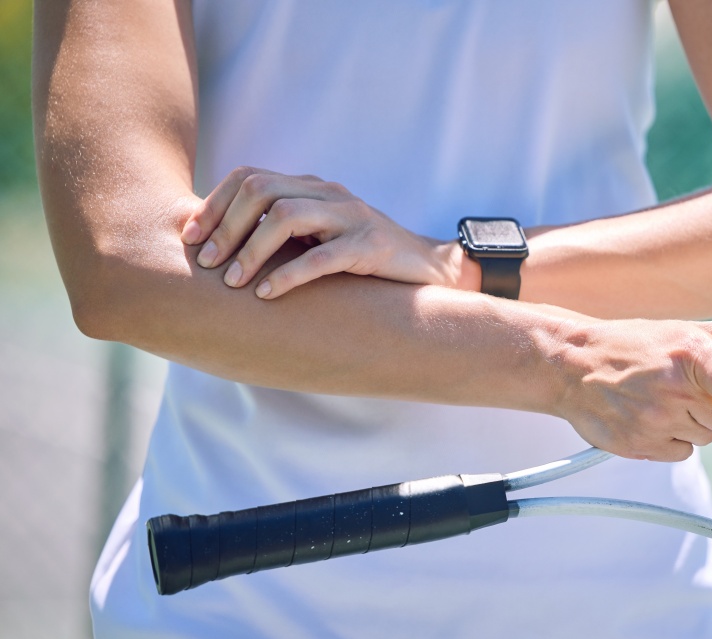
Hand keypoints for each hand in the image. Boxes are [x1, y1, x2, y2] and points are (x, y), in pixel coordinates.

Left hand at [182, 167, 465, 297]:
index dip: (214, 204)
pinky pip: (323, 257)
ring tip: (232, 282)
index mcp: (312, 188)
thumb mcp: (320, 238)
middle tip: (205, 262)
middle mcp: (329, 194)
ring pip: (287, 216)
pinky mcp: (371, 247)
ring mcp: (352, 217)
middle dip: (225, 226)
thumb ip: (283, 234)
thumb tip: (219, 250)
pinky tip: (268, 294)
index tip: (189, 237)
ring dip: (251, 249)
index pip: (250, 177)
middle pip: (262, 190)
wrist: (428, 267)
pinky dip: (289, 275)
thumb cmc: (364, 259)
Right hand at [551, 317, 711, 460]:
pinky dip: (674, 438)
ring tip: (664, 398)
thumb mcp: (686, 330)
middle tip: (694, 389)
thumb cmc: (634, 345)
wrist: (572, 366)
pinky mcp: (640, 447)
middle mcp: (674, 391)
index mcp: (691, 356)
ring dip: (696, 424)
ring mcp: (654, 423)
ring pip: (706, 439)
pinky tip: (652, 416)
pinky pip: (682, 453)